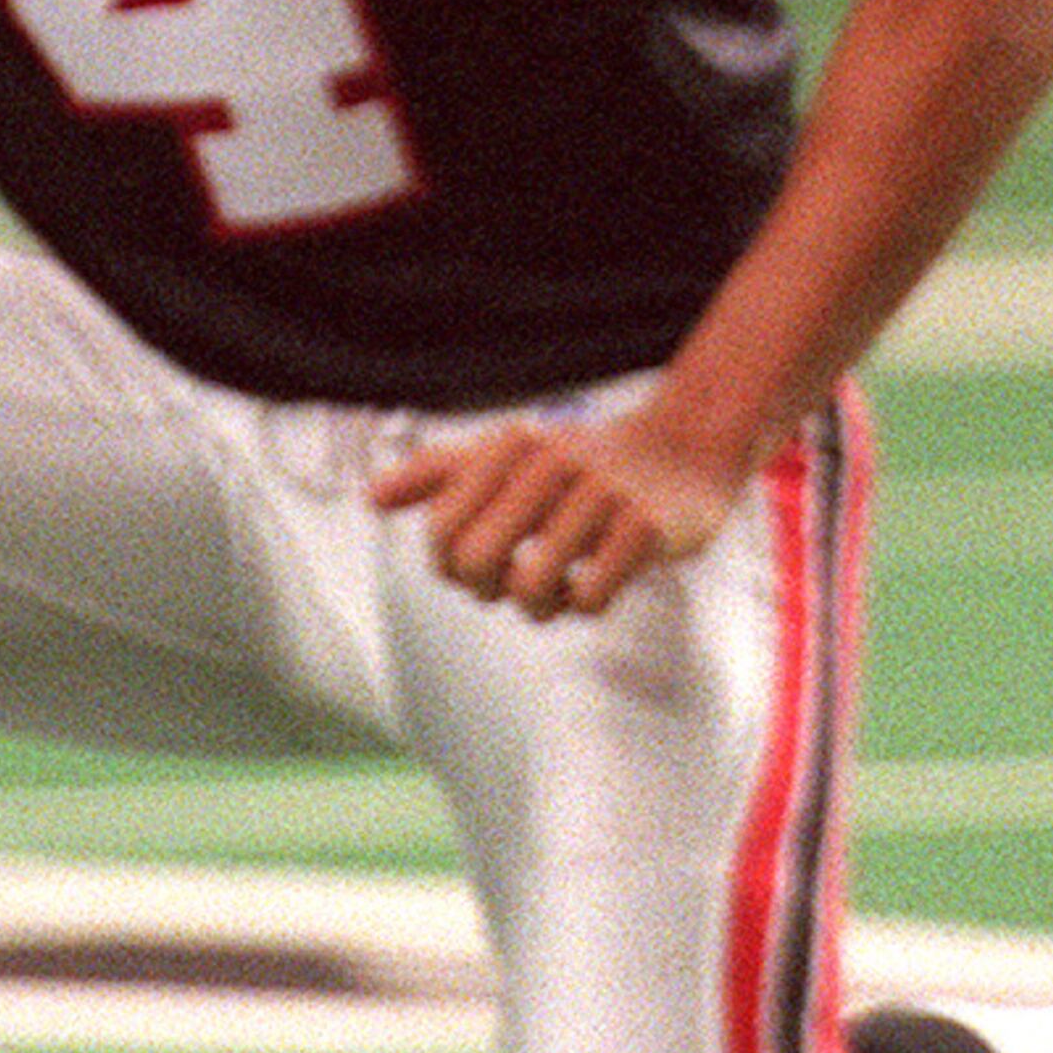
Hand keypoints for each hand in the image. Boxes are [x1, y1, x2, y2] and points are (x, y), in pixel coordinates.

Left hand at [368, 405, 739, 619]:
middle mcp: (551, 463)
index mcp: (509, 446)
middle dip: (484, 589)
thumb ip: (438, 475)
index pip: (441, 528)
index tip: (471, 564)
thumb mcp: (507, 455)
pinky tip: (591, 587)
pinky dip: (583, 606)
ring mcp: (602, 494)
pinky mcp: (647, 528)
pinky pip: (592, 597)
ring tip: (550, 591)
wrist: (683, 449)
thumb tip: (368, 500)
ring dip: (536, 606)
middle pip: (477, 561)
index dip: (446, 564)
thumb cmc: (579, 463)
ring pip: (532, 587)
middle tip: (508, 583)